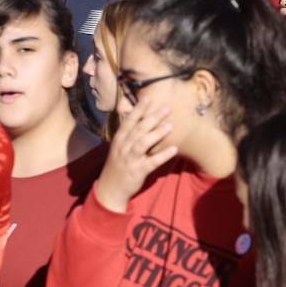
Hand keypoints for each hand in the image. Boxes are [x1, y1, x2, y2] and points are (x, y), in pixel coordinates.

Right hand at [93, 97, 177, 212]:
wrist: (111, 188)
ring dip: (157, 133)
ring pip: (143, 143)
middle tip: (167, 108)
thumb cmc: (119, 163)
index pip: (129, 121)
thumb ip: (129, 133)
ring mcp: (131, 159)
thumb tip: (140, 117)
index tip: (148, 97)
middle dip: (153, 117)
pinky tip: (174, 149)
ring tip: (171, 126)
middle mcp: (124, 147)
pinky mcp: (138, 171)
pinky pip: (152, 162)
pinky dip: (163, 155)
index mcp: (120, 139)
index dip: (139, 109)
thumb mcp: (120, 146)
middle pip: (139, 129)